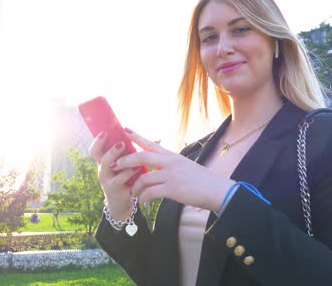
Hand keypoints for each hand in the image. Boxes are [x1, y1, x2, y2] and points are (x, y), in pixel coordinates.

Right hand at [89, 132, 139, 219]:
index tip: (105, 132)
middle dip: (112, 151)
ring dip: (122, 162)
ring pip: (111, 171)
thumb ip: (122, 152)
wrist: (121, 203)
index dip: (97, 141)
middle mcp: (103, 172)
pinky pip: (122, 181)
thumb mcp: (120, 165)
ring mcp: (108, 182)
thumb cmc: (122, 178)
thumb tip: (128, 130)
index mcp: (103, 162)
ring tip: (134, 155)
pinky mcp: (117, 191)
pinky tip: (138, 168)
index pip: (94, 151)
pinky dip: (130, 173)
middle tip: (121, 143)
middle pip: (102, 160)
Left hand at [113, 128, 235, 211]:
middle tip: (114, 165)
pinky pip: (151, 192)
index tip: (124, 129)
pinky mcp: (173, 189)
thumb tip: (159, 169)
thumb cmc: (203, 181)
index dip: (136, 136)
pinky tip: (142, 202)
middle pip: (141, 157)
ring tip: (133, 194)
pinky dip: (144, 198)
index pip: (151, 144)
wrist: (218, 190)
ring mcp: (171, 175)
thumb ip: (172, 166)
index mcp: (173, 156)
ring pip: (143, 178)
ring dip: (134, 187)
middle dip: (125, 161)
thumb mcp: (186, 167)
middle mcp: (171, 162)